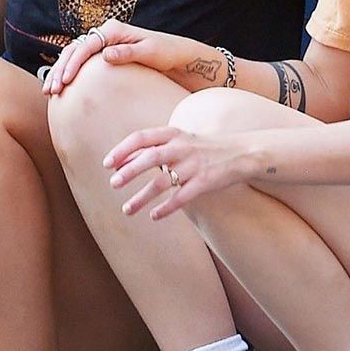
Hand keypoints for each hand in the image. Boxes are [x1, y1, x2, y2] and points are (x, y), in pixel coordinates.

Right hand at [42, 19, 213, 95]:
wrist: (178, 56)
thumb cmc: (168, 53)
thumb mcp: (151, 53)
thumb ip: (128, 52)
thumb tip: (105, 55)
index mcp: (114, 30)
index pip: (86, 46)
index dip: (72, 64)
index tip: (64, 82)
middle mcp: (106, 33)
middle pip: (74, 50)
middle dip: (60, 70)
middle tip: (51, 91)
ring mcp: (104, 43)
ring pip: (74, 56)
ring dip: (60, 72)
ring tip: (49, 92)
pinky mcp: (105, 54)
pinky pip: (81, 62)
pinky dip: (69, 74)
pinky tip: (61, 87)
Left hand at [105, 126, 254, 220]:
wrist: (241, 153)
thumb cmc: (202, 149)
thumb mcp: (179, 142)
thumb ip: (152, 150)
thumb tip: (120, 163)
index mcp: (173, 134)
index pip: (141, 137)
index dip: (122, 150)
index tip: (107, 164)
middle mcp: (182, 147)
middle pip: (150, 158)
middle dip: (129, 171)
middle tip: (113, 184)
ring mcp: (194, 165)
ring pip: (162, 182)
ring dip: (142, 197)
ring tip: (127, 210)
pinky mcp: (205, 182)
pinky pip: (181, 197)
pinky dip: (166, 208)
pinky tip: (154, 216)